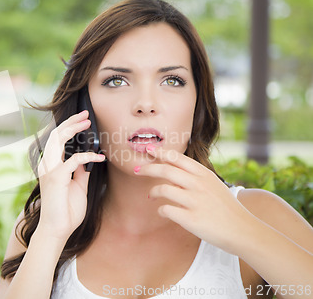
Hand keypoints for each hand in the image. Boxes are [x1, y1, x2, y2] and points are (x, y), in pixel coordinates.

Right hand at [36, 110, 105, 240]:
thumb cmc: (66, 210)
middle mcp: (47, 164)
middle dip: (71, 122)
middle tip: (86, 114)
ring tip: (87, 122)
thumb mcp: (77, 186)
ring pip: (58, 140)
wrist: (57, 229)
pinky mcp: (56, 177)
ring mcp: (49, 170)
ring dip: (73, 129)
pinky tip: (99, 157)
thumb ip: (80, 171)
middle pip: (56, 135)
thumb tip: (87, 160)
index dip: (69, 127)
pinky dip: (88, 156)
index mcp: (50, 166)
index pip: (57, 140)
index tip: (83, 121)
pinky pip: (74, 160)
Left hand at [134, 146, 253, 253]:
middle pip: (165, 170)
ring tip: (150, 196)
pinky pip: (166, 210)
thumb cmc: (226, 207)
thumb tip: (172, 169)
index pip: (177, 157)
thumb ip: (195, 176)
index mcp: (204, 174)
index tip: (147, 149)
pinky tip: (162, 211)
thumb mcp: (213, 184)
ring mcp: (194, 201)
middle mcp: (198, 185)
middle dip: (147, 168)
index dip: (160, 152)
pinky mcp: (191, 219)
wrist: (242, 230)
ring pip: (163, 189)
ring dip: (152, 192)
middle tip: (137, 170)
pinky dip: (160, 209)